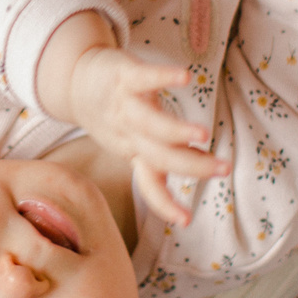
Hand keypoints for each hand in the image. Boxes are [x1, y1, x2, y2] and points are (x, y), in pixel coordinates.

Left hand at [70, 44, 224, 226]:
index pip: (149, 184)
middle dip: (192, 166)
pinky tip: (186, 77)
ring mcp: (125, 105)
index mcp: (134, 152)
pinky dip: (165, 77)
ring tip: (203, 134)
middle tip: (223, 169)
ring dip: (176, 131)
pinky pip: (144, 78)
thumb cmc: (114, 113)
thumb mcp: (135, 139)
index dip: (165, 205)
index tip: (187, 221)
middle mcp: (129, 134)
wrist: (74, 79)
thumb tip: (204, 164)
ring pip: (149, 123)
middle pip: (159, 156)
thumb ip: (167, 151)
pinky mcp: (123, 76)